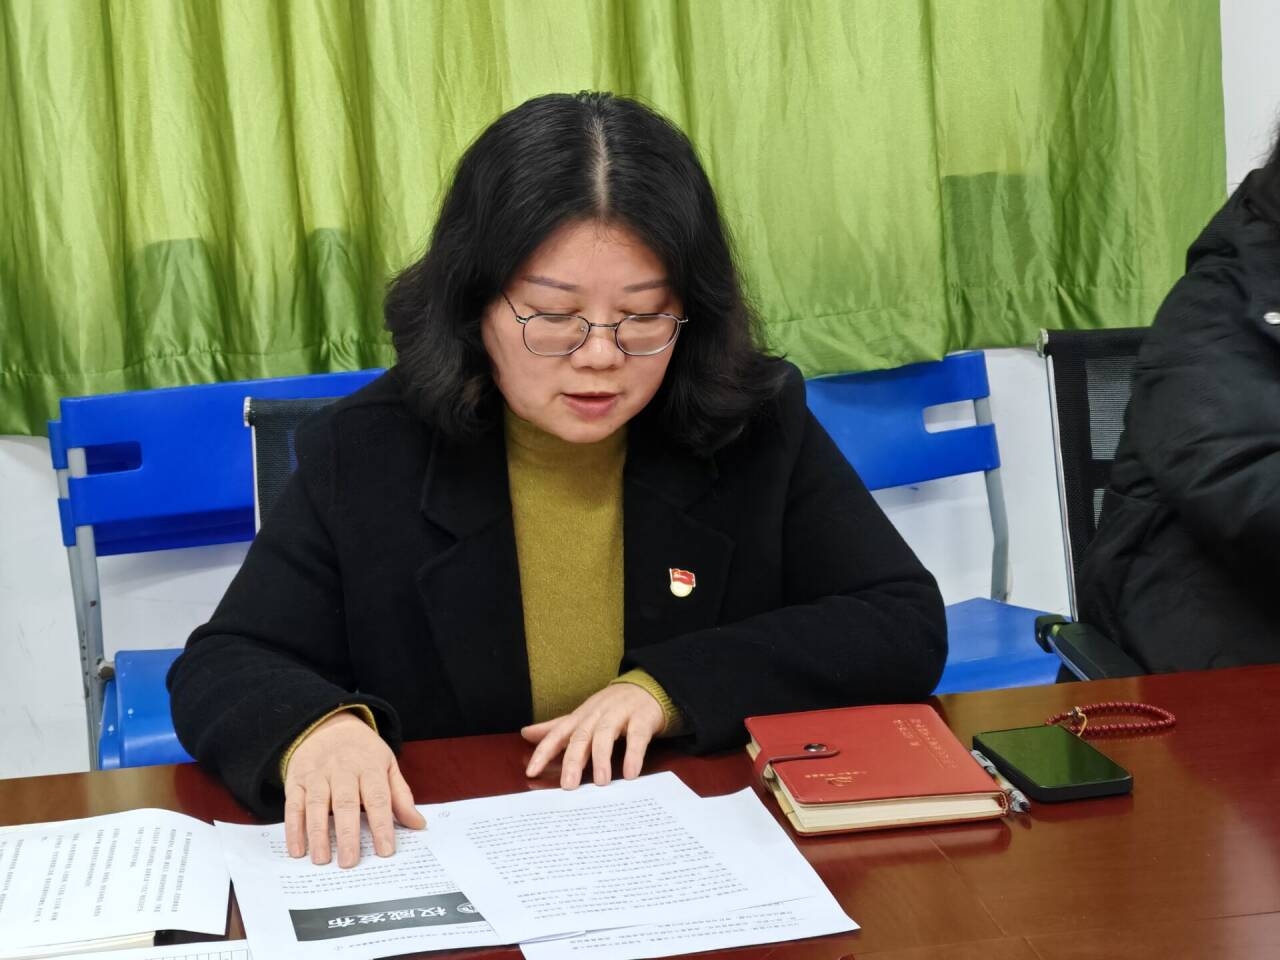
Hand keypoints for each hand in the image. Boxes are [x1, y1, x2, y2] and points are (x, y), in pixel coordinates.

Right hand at [283, 711, 425, 867]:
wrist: (329, 725)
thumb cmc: (363, 752)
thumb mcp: (387, 765)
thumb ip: (401, 795)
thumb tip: (418, 824)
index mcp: (370, 766)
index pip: (378, 798)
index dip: (382, 825)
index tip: (386, 851)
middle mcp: (343, 769)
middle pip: (345, 803)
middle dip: (347, 834)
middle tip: (349, 862)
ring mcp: (317, 774)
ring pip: (316, 805)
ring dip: (317, 834)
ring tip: (321, 860)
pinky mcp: (296, 780)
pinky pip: (293, 805)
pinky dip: (293, 828)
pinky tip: (297, 849)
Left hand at [521, 683, 664, 788]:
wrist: (648, 686)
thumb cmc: (611, 706)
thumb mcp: (582, 715)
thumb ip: (556, 727)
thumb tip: (526, 733)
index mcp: (581, 717)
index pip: (558, 734)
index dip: (544, 751)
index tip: (532, 771)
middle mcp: (597, 714)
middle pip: (581, 737)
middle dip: (573, 760)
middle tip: (568, 785)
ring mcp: (620, 714)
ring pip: (606, 734)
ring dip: (602, 758)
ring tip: (601, 782)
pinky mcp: (642, 718)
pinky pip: (637, 736)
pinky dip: (633, 754)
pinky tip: (630, 773)